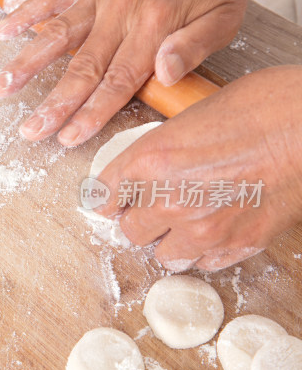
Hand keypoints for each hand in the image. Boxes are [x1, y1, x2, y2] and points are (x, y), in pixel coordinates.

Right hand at [0, 0, 247, 146]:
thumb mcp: (224, 19)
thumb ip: (194, 47)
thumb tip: (166, 73)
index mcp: (156, 26)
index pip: (119, 80)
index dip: (92, 111)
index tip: (69, 136)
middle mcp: (122, 11)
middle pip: (82, 66)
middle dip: (54, 103)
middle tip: (30, 130)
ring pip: (57, 34)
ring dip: (26, 62)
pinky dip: (23, 14)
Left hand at [94, 66, 301, 271]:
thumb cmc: (264, 106)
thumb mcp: (192, 115)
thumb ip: (161, 149)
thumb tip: (148, 168)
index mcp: (150, 161)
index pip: (104, 195)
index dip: (109, 197)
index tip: (113, 199)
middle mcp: (169, 200)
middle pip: (130, 230)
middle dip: (141, 218)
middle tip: (156, 205)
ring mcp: (203, 228)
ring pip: (164, 254)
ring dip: (170, 239)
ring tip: (187, 218)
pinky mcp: (237, 244)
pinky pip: (203, 262)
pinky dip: (204, 249)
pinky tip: (215, 227)